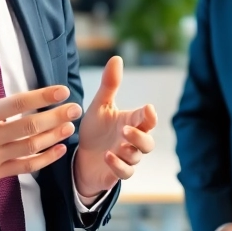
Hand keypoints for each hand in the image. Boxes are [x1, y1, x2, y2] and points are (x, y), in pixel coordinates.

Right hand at [0, 36, 77, 188]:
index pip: (17, 104)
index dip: (42, 97)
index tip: (61, 90)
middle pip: (30, 127)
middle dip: (56, 117)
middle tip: (75, 108)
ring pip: (30, 148)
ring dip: (53, 137)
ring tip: (70, 126)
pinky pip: (24, 167)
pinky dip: (43, 160)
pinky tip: (58, 150)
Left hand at [74, 56, 156, 198]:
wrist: (82, 156)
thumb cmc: (96, 130)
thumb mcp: (100, 106)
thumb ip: (110, 85)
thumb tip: (117, 58)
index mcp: (131, 123)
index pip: (147, 119)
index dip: (149, 115)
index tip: (147, 109)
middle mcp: (132, 141)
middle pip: (148, 142)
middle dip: (140, 136)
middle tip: (126, 129)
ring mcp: (126, 158)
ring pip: (137, 157)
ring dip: (129, 151)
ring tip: (117, 145)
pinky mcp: (116, 173)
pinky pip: (125, 173)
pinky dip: (118, 166)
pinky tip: (108, 156)